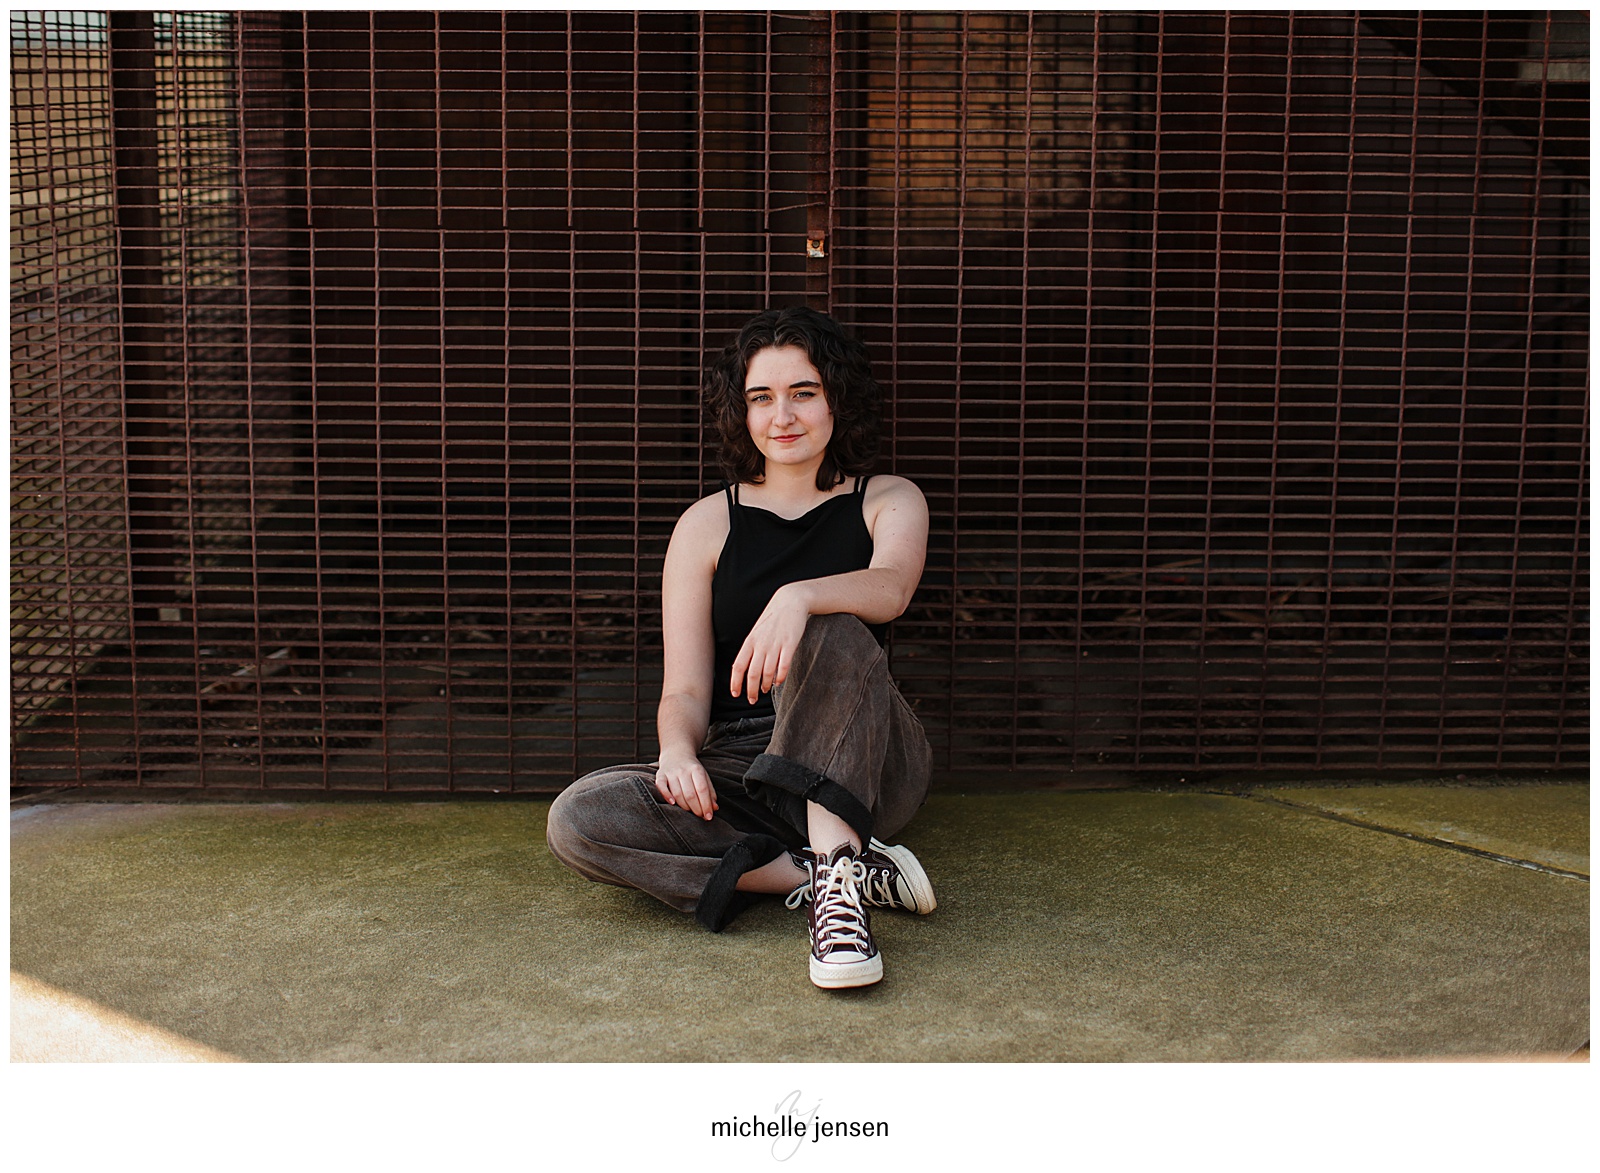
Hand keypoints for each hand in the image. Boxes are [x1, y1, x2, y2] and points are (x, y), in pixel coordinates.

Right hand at [654, 750, 716, 819]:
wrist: (676, 753)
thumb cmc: (692, 769)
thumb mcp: (704, 776)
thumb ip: (710, 792)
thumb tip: (714, 808)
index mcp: (696, 769)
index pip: (702, 789)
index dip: (706, 805)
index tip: (709, 816)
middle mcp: (683, 770)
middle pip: (690, 794)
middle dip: (696, 808)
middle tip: (700, 816)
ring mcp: (671, 772)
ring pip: (677, 794)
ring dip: (684, 806)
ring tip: (690, 811)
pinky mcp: (660, 775)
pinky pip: (661, 786)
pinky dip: (666, 796)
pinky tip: (673, 803)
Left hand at [731, 582, 811, 703]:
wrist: (790, 601)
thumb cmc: (773, 618)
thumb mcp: (757, 632)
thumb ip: (751, 648)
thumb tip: (745, 668)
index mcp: (750, 641)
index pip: (738, 666)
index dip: (735, 682)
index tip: (735, 694)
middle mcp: (761, 644)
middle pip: (752, 673)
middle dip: (751, 690)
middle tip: (752, 699)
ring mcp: (775, 644)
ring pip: (767, 672)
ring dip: (765, 685)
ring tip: (766, 690)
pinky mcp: (789, 643)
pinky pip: (783, 665)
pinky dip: (780, 677)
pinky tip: (778, 682)